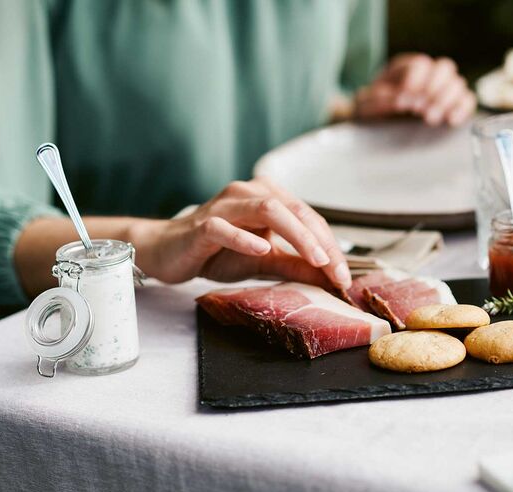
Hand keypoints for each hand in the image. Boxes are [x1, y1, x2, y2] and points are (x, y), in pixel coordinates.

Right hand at [132, 178, 350, 289]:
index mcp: (268, 198)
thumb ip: (294, 264)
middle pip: (295, 210)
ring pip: (267, 210)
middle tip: (337, 271)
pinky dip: (246, 238)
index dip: (331, 245)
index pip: (308, 218)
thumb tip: (329, 275)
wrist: (168, 253)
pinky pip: (225, 227)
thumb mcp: (262, 262)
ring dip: (296, 235)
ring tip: (315, 258)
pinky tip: (262, 249)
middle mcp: (249, 193)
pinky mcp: (202, 224)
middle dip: (321, 241)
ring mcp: (225, 206)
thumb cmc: (215, 253)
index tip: (345, 276)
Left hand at [355, 53, 476, 126]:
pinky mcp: (450, 106)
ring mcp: (441, 90)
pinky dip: (462, 109)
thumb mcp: (364, 103)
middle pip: (444, 69)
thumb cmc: (368, 110)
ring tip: (430, 119)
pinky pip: (467, 101)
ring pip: (457, 83)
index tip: (405, 100)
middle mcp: (427, 75)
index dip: (416, 81)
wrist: (372, 124)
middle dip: (434, 89)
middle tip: (420, 110)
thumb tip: (400, 101)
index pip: (420, 65)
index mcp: (406, 68)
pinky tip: (451, 120)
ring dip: (447, 101)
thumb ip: (378, 99)